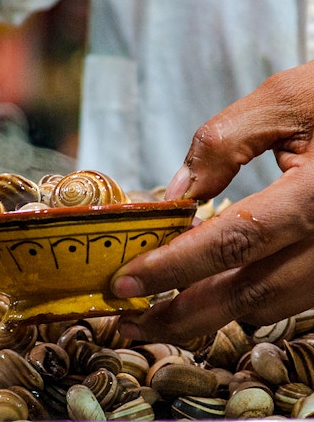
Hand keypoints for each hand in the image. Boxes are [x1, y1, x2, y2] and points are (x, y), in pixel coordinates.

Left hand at [111, 62, 313, 343]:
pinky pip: (296, 298)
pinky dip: (250, 299)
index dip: (174, 266)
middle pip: (251, 295)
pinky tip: (216, 290)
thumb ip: (224, 143)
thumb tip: (176, 193)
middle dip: (184, 314)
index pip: (232, 241)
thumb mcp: (285, 101)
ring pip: (274, 306)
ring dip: (216, 314)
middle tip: (132, 321)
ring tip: (165, 311)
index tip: (125, 283)